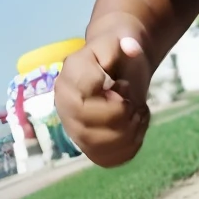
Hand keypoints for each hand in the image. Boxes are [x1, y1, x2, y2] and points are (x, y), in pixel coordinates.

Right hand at [55, 27, 152, 167]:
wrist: (120, 66)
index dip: (115, 98)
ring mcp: (75, 130)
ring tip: (133, 111)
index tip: (122, 85)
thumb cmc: (119, 53)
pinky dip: (131, 144)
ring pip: (101, 148)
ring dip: (129, 130)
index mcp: (68, 80)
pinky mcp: (90, 148)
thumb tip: (131, 47)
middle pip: (91, 129)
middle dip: (122, 115)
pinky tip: (134, 126)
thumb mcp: (122, 39)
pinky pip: (112, 159)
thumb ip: (125, 41)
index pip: (87, 102)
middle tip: (130, 99)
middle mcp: (64, 108)